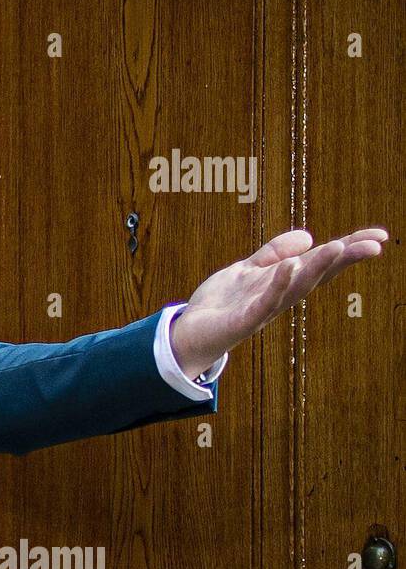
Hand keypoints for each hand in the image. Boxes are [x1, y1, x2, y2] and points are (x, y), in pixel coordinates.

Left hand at [170, 227, 390, 378]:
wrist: (189, 333)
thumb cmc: (221, 304)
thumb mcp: (247, 270)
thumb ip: (273, 253)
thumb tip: (309, 235)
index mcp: (281, 282)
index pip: (320, 262)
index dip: (348, 249)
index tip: (379, 236)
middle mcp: (279, 296)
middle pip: (316, 274)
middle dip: (344, 258)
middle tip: (374, 244)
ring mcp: (263, 309)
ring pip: (296, 287)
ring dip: (317, 267)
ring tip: (339, 247)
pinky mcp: (244, 320)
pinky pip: (265, 302)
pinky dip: (279, 285)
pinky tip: (291, 267)